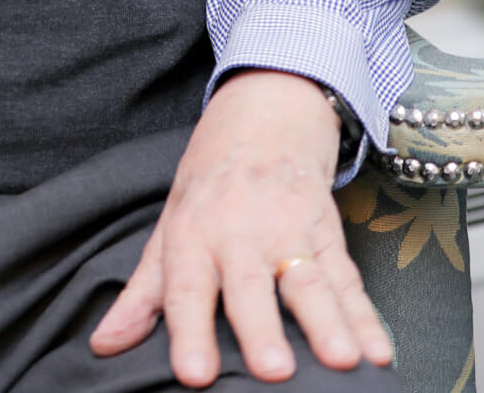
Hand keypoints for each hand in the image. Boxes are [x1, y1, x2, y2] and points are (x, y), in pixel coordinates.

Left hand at [90, 70, 392, 384]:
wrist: (264, 115)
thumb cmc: (209, 184)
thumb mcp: (169, 226)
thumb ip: (142, 293)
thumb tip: (103, 344)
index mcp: (193, 235)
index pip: (185, 289)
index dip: (189, 332)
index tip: (195, 375)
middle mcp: (240, 234)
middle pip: (250, 286)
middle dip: (261, 327)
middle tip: (274, 369)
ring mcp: (290, 232)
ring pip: (310, 282)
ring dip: (328, 322)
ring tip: (342, 360)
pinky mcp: (328, 232)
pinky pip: (348, 280)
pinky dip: (367, 316)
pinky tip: (379, 350)